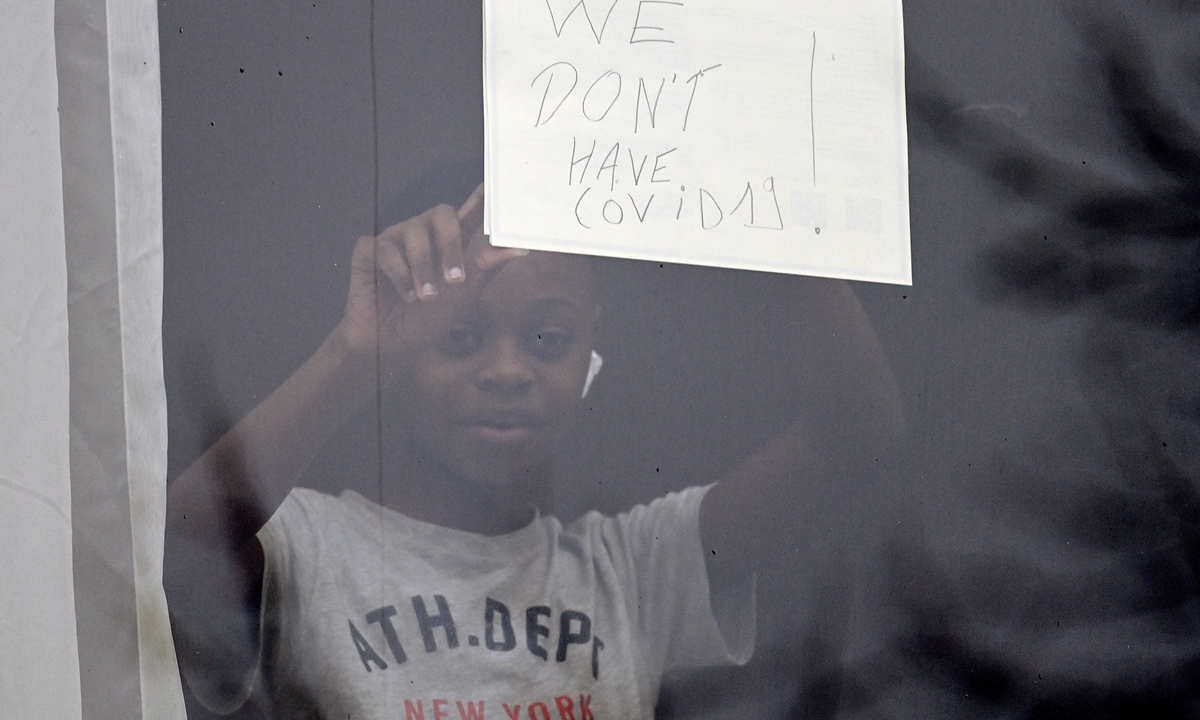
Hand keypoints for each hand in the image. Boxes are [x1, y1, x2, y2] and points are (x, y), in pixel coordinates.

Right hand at [332, 184, 526, 365]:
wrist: (391, 345)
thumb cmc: (429, 319)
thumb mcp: (462, 297)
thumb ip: (485, 269)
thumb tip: (521, 249)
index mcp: (451, 241)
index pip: (471, 211)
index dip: (483, 198)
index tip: (494, 187)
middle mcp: (424, 234)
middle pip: (441, 214)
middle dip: (450, 245)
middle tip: (455, 279)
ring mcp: (395, 239)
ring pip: (411, 232)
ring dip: (422, 269)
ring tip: (425, 299)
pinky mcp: (369, 251)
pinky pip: (382, 248)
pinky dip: (396, 273)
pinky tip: (405, 294)